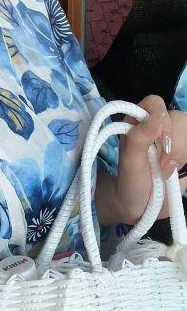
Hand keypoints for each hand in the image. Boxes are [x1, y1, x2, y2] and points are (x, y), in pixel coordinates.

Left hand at [117, 95, 186, 221]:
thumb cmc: (130, 183)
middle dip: (174, 145)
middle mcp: (157, 127)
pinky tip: (179, 172)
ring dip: (182, 155)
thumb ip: (139, 138)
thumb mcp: (130, 163)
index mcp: (139, 122)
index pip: (156, 104)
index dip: (162, 120)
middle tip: (162, 166)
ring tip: (167, 172)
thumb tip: (155, 117)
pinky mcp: (186, 152)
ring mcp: (175, 139)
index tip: (161, 146)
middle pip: (179, 119)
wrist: (141, 206)